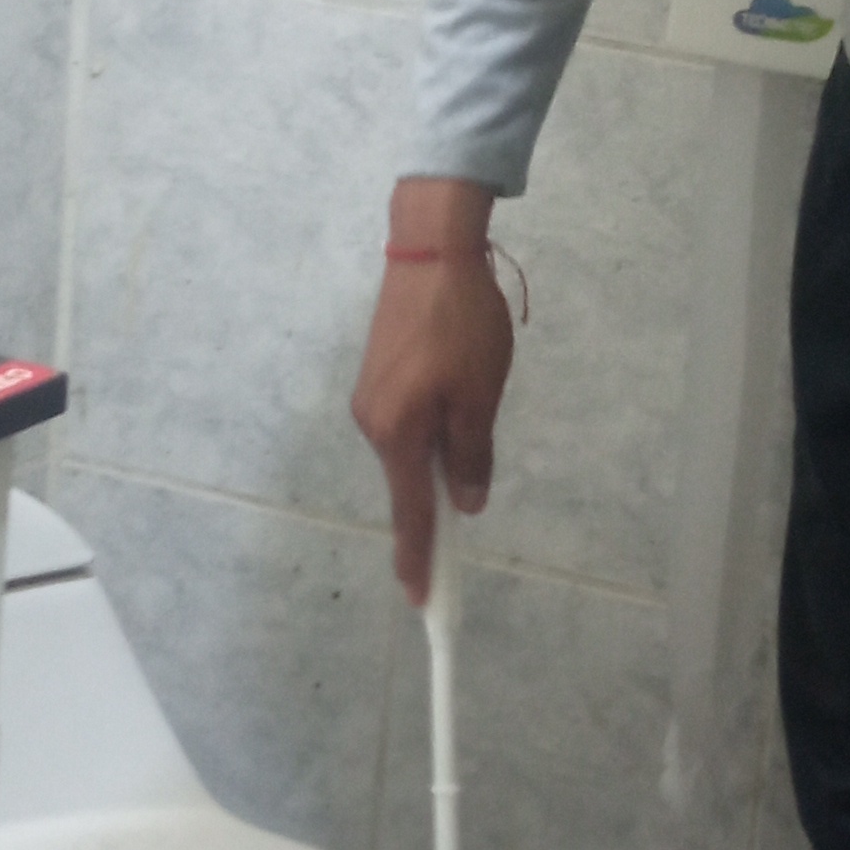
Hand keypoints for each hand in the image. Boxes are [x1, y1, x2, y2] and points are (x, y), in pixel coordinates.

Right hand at [351, 178, 512, 600]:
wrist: (430, 249)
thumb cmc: (461, 324)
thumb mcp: (479, 396)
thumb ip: (471, 455)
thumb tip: (466, 505)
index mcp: (396, 434)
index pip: (411, 514)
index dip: (420, 558)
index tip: (422, 600)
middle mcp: (373, 424)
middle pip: (408, 483)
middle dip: (435, 507)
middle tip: (463, 530)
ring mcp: (371, 399)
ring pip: (411, 450)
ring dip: (439, 458)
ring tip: (474, 421)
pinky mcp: (378, 376)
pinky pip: (407, 423)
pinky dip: (431, 432)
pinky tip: (456, 405)